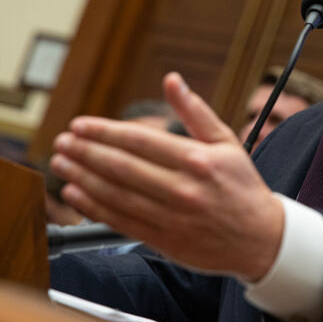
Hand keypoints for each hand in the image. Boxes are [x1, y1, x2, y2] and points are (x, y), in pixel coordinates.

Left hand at [50, 73, 283, 280]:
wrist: (261, 238)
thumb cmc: (242, 186)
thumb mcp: (227, 141)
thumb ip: (195, 111)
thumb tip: (172, 80)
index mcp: (197, 160)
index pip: (140, 141)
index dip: (104, 132)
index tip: (79, 125)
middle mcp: (183, 189)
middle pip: (122, 167)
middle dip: (86, 152)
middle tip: (62, 142)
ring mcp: (172, 217)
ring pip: (117, 195)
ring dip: (82, 178)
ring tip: (61, 163)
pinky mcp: (165, 241)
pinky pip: (121, 222)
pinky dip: (94, 208)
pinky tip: (75, 194)